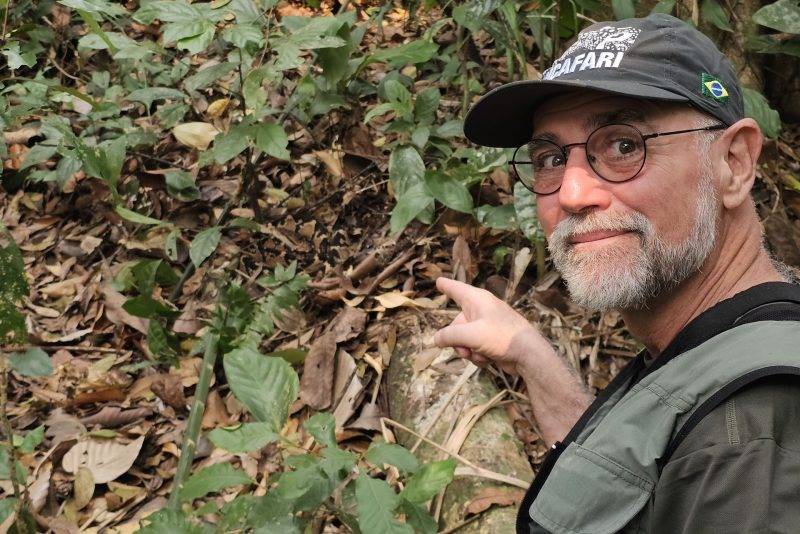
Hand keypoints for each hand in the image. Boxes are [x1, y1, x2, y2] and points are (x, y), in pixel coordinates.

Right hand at [434, 277, 592, 444]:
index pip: (457, 289)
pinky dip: (478, 355)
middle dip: (457, 340)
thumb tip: (437, 339)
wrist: (528, 355)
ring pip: (464, 339)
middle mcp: (481, 310)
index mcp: (477, 300)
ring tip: (480, 354)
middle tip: (465, 349)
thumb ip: (450, 336)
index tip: (438, 281)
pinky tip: (488, 359)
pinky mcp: (492, 341)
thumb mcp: (471, 335)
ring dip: (468, 350)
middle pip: (456, 324)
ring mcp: (487, 326)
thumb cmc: (501, 337)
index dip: (446, 286)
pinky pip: (475, 347)